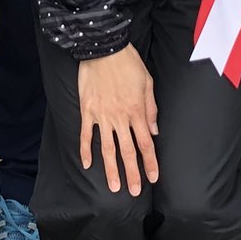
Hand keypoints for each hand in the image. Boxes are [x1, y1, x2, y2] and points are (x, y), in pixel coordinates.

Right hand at [77, 45, 157, 195]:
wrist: (103, 48)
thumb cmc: (128, 63)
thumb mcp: (147, 82)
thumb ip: (151, 108)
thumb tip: (154, 131)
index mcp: (137, 111)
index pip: (146, 143)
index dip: (150, 162)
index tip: (154, 177)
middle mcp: (120, 118)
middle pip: (128, 151)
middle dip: (132, 173)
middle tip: (135, 191)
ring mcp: (102, 116)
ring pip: (108, 148)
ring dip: (111, 169)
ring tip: (113, 186)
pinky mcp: (87, 111)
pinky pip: (86, 134)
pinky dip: (86, 150)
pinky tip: (86, 165)